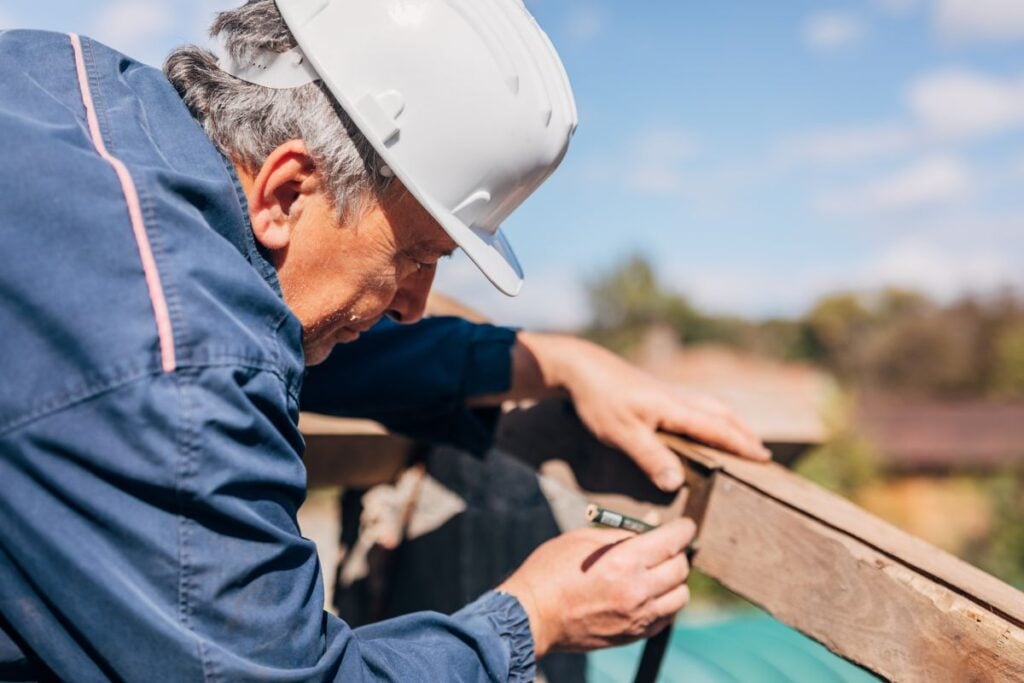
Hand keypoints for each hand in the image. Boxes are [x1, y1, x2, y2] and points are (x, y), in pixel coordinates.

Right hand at [498, 518, 695, 656]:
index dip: (684, 529)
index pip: (673, 541)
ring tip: (657, 573)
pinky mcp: (633, 635)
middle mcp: (637, 590)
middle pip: (680, 568)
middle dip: (677, 553)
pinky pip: (666, 618)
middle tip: (665, 548)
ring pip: (680, 596)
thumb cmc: (550, 571)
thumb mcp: (582, 539)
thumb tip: (650, 527)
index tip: (685, 526)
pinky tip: (648, 595)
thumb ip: (621, 533)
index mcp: (624, 561)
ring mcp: (637, 616)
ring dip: (674, 581)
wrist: (532, 616)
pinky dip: (664, 604)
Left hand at [518, 333, 770, 491]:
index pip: (717, 429)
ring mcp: (665, 393)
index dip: (741, 445)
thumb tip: (676, 483)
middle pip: (720, 413)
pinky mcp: (654, 392)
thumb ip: (649, 457)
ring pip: (708, 406)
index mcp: (674, 408)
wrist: (581, 366)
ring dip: (727, 422)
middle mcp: (676, 398)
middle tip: (760, 452)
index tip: (763, 459)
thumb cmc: (600, 399)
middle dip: (742, 432)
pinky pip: (693, 404)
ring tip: (738, 437)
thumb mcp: (622, 433)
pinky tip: (699, 423)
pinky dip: (708, 415)